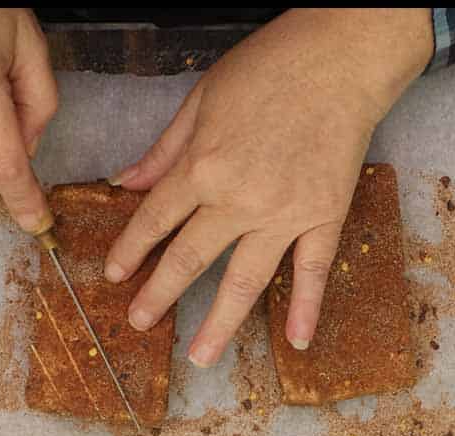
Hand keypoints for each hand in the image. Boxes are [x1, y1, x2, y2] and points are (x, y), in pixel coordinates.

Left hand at [103, 8, 430, 366]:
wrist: (337, 61)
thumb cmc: (269, 68)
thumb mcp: (201, 98)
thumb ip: (165, 149)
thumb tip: (127, 183)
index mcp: (202, 166)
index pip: (156, 219)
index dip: (132, 250)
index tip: (116, 275)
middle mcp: (238, 200)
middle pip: (191, 259)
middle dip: (160, 294)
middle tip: (140, 323)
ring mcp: (284, 215)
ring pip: (245, 282)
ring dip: (219, 322)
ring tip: (201, 356)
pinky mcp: (323, 219)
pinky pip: (311, 272)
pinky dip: (305, 308)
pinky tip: (296, 341)